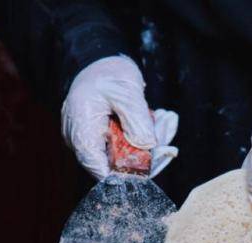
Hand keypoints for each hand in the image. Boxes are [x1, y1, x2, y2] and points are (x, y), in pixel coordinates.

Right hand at [61, 55, 178, 178]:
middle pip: (117, 165)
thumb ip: (138, 120)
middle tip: (170, 142)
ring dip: (150, 143)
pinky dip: (143, 136)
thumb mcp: (127, 92)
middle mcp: (83, 140)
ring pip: (125, 156)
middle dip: (147, 156)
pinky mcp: (104, 138)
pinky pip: (126, 146)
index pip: (100, 168)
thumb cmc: (108, 71)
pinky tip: (160, 120)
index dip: (126, 174)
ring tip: (167, 120)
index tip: (152, 165)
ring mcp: (93, 140)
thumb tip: (149, 146)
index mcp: (81, 130)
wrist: (100, 58)